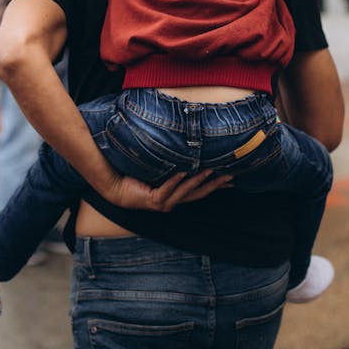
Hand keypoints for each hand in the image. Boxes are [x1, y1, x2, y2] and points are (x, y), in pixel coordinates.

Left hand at [98, 169, 231, 212]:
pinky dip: (175, 181)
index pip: (201, 190)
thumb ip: (171, 162)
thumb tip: (182, 145)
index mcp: (175, 195)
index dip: (217, 185)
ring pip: (186, 192)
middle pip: (199, 193)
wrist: (115, 187)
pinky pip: (167, 189)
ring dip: (199, 180)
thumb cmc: (135, 176)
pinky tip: (183, 172)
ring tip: (211, 169)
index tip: (232, 178)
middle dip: (215, 184)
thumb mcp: (158, 169)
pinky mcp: (153, 200)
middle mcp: (172, 202)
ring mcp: (164, 203)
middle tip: (230, 175)